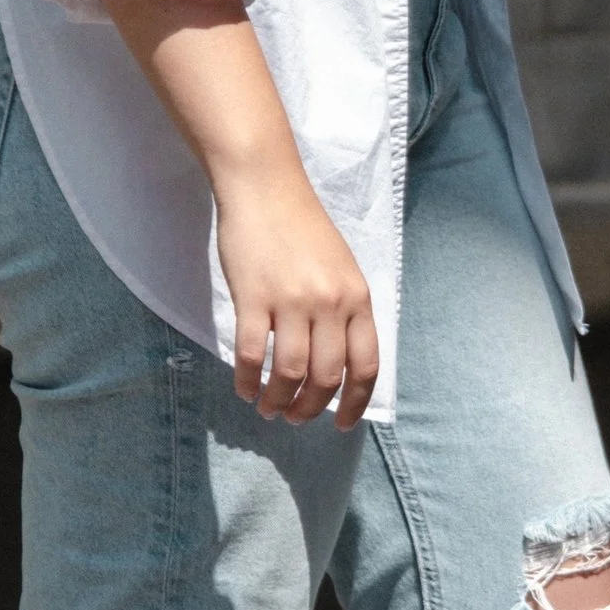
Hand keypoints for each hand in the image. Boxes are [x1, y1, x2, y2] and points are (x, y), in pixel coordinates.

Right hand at [101, 0, 379, 425]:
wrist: (265, 186)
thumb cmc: (301, 227)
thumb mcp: (340, 267)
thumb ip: (345, 310)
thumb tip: (338, 363)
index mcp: (357, 297)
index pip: (365, 366)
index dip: (355, 403)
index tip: (341, 423)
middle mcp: (330, 303)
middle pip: (326, 378)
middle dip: (311, 409)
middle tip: (294, 418)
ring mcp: (292, 301)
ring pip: (290, 374)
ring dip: (278, 401)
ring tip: (268, 408)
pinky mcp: (254, 297)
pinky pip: (252, 355)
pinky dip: (247, 380)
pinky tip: (244, 388)